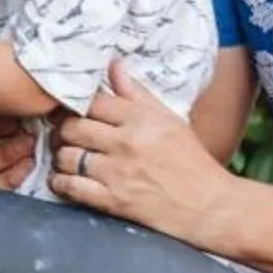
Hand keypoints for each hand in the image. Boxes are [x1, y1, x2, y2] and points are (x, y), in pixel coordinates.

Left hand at [51, 60, 237, 243]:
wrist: (212, 208)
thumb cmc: (193, 163)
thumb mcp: (170, 120)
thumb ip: (137, 94)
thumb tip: (113, 65)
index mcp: (142, 119)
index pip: (93, 102)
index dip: (77, 106)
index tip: (73, 113)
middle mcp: (127, 143)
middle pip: (72, 127)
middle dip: (63, 131)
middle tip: (64, 136)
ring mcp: (118, 172)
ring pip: (66, 156)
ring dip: (60, 158)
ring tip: (66, 159)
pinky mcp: (113, 200)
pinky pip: (70, 186)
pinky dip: (59, 183)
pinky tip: (63, 181)